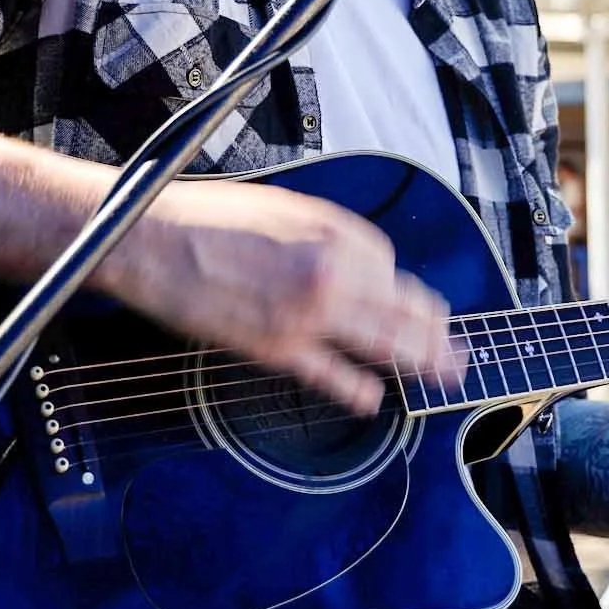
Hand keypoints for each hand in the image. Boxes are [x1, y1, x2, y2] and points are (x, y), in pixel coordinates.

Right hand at [101, 175, 461, 416]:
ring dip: (420, 362)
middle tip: (455, 355)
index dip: (396, 288)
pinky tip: (373, 399)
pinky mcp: (277, 347)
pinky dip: (358, 389)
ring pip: (383, 343)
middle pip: (403, 309)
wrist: (153, 237)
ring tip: (443, 377)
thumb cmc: (212, 216)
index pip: (389, 267)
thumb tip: (360, 264)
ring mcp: (308, 313)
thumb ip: (328, 237)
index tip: (403, 302)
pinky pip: (331, 374)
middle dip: (435, 334)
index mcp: (335, 232)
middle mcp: (332, 272)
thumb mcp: (285, 208)